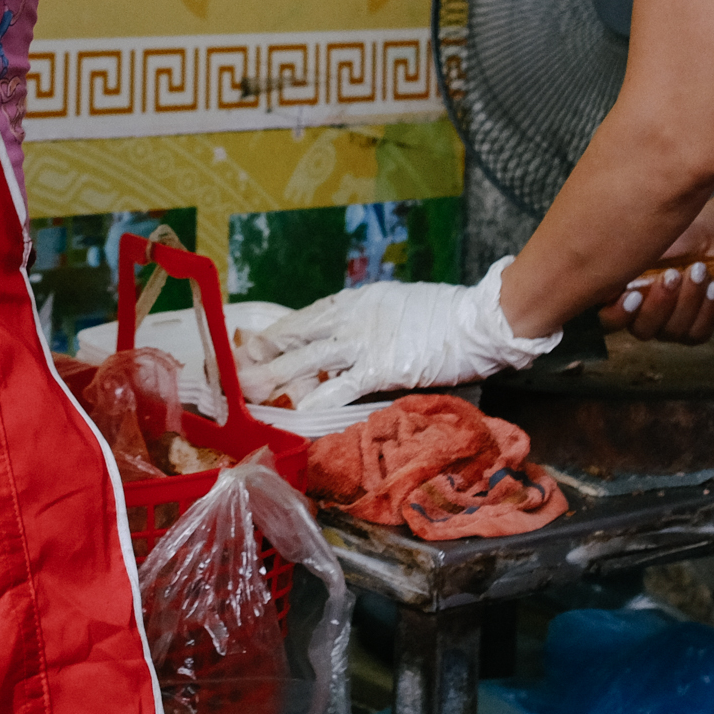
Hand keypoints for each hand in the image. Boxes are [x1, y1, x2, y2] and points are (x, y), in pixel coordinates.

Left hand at [235, 257, 560, 411]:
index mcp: (355, 301)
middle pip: (295, 336)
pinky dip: (317, 399)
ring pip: (307, 360)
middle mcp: (351, 317)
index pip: (304, 318)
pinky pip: (341, 386)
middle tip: (235, 370)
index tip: (251, 345)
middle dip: (263, 355)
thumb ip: (367, 324)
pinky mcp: (380, 367)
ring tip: (249, 391)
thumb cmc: (444, 316)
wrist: (478, 319)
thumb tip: (343, 344)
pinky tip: (296, 411)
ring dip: (276, 377)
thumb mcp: (396, 308)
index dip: (276, 333)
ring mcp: (363, 341)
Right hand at [601, 183, 713, 343]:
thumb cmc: (669, 239)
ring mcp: (667, 329)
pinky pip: (698, 332)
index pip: (608, 320)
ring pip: (673, 330)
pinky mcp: (694, 332)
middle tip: (673, 274)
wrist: (705, 239)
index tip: (634, 293)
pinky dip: (707, 309)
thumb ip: (626, 257)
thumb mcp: (646, 242)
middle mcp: (640, 319)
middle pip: (642, 330)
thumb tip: (608, 262)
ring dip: (688, 299)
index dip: (619, 314)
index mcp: (620, 299)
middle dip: (660, 303)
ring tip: (699, 270)